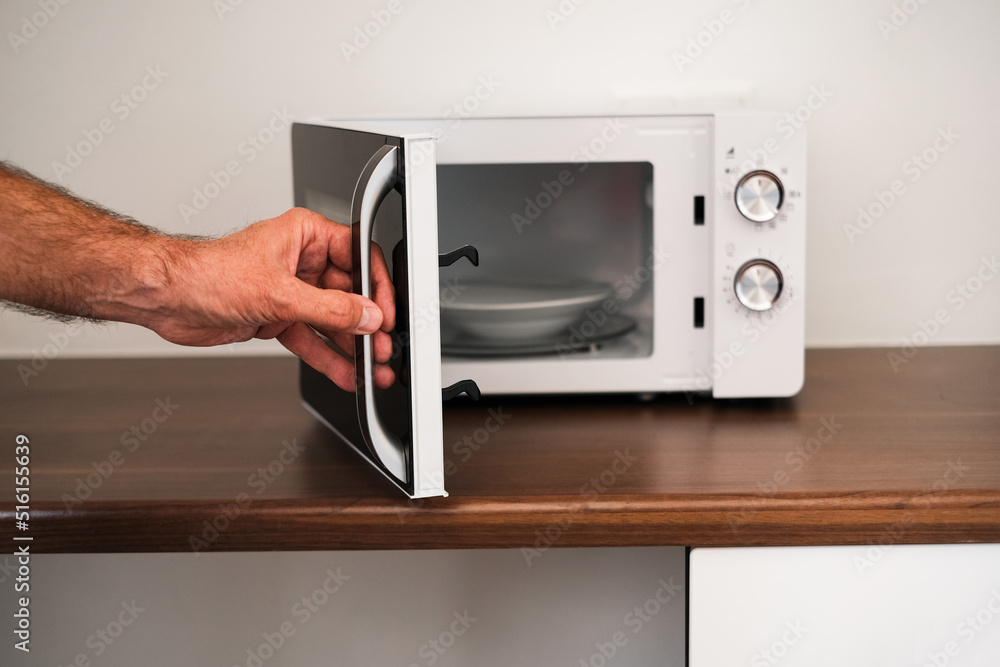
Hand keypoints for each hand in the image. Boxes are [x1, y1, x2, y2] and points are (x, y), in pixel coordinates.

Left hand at [153, 208, 396, 391]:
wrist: (167, 298)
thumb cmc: (208, 273)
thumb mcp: (279, 293)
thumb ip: (330, 309)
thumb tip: (367, 317)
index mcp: (305, 235)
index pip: (359, 257)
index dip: (377, 287)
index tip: (386, 313)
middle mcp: (301, 261)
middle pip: (350, 294)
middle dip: (367, 326)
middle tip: (383, 349)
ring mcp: (290, 291)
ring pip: (332, 321)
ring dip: (352, 347)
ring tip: (372, 369)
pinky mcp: (278, 316)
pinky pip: (311, 338)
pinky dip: (327, 357)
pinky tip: (344, 373)